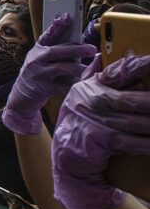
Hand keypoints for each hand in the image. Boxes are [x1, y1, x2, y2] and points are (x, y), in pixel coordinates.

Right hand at [2, 13, 96, 134]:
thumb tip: (79, 43)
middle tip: (91, 48)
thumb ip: (56, 50)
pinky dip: (73, 85)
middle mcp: (35, 60)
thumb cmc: (38, 74)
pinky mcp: (42, 88)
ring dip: (77, 68)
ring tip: (89, 68)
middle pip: (55, 51)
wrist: (22, 96)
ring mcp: (38, 74)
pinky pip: (61, 86)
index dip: (57, 25)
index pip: (48, 35)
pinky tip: (82, 83)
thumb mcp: (41, 59)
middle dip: (74, 49)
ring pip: (60, 68)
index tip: (68, 16)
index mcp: (37, 50)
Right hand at [52, 55, 149, 208]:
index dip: (137, 65)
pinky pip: (134, 142)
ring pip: (138, 122)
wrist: (66, 153)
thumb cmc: (78, 120)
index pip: (117, 72)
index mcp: (92, 86)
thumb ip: (90, 75)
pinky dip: (148, 143)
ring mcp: (100, 122)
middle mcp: (95, 102)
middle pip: (132, 99)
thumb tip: (98, 55)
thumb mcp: (78, 95)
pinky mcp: (104, 141)